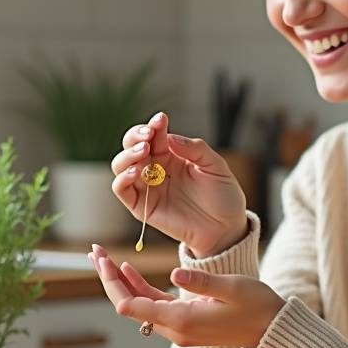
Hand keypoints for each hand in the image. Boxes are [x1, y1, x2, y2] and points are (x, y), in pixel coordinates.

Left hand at [88, 244, 284, 347]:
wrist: (273, 331)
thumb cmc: (258, 307)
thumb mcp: (234, 288)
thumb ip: (203, 282)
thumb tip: (175, 273)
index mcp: (182, 321)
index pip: (130, 305)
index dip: (112, 282)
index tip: (103, 259)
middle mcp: (175, 329)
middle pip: (128, 305)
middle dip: (109, 279)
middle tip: (94, 252)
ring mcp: (178, 328)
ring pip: (138, 305)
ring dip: (120, 282)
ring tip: (103, 257)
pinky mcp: (184, 322)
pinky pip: (153, 306)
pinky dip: (138, 287)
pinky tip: (128, 270)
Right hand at [112, 111, 247, 257]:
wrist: (226, 228)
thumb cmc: (223, 196)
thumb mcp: (216, 166)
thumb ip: (195, 150)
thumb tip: (170, 138)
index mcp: (172, 155)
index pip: (153, 135)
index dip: (153, 125)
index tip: (160, 119)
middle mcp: (156, 169)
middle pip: (131, 146)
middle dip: (136, 136)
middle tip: (148, 136)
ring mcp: (147, 188)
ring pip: (121, 166)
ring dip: (127, 155)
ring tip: (143, 151)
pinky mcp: (142, 207)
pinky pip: (122, 190)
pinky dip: (121, 179)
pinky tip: (135, 171)